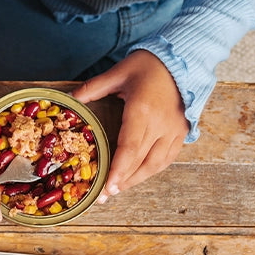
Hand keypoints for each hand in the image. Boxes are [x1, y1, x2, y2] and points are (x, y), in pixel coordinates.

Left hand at [72, 49, 187, 199]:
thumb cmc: (149, 64)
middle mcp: (161, 125)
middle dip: (123, 181)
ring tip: (119, 189)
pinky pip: (168, 157)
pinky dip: (153, 169)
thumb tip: (71, 98)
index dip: (119, 170)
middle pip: (141, 161)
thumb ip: (94, 88)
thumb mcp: (118, 72)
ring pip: (157, 164)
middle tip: (106, 195)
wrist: (182, 58)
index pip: (130, 148)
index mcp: (143, 111)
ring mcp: (174, 130)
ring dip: (138, 179)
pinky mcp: (182, 131)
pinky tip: (139, 176)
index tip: (108, 186)